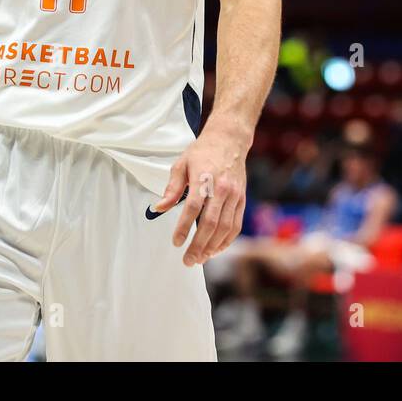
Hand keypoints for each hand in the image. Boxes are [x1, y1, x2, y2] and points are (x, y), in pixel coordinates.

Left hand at [152, 120, 248, 265]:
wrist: (230, 140)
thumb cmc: (202, 152)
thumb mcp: (181, 164)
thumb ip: (172, 188)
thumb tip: (159, 208)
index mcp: (204, 177)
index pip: (193, 207)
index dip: (184, 227)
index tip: (176, 243)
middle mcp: (222, 188)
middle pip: (211, 222)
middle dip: (199, 244)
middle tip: (188, 260)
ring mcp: (235, 195)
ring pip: (225, 227)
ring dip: (213, 246)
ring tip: (200, 258)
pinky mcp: (242, 199)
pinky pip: (236, 225)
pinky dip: (226, 240)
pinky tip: (215, 249)